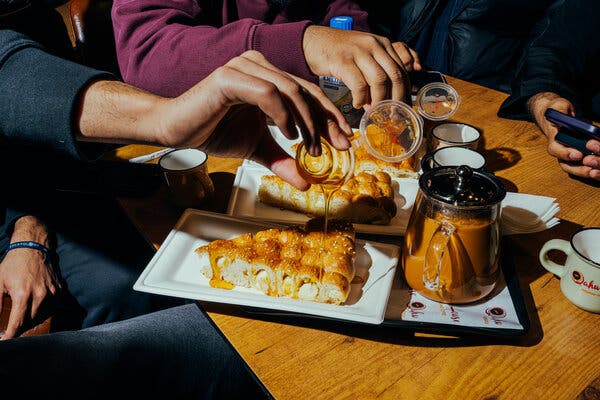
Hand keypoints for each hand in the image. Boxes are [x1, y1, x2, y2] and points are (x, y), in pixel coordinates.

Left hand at [0, 216, 60, 339]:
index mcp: (23, 294)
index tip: (5, 342)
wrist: (34, 247)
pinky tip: (36, 310)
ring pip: (42, 317)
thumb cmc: (14, 264)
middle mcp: (41, 295)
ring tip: (22, 320)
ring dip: (32, 322)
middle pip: (30, 323)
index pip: (17, 324)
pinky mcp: (60, 290)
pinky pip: (52, 309)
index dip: (10, 336)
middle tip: (11, 330)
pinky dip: (43, 313)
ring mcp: (53, 293)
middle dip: (19, 329)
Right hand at [154, 51, 352, 189]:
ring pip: (290, 90)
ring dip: (306, 121)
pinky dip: (283, 115)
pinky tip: (289, 135)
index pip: (307, 94)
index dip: (329, 116)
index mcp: (268, 77)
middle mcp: (260, 66)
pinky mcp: (231, 76)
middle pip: (305, 90)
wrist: (178, 130)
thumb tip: (305, 184)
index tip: (344, 140)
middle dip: (325, 120)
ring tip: (309, 148)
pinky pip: (268, 92)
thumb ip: (282, 160)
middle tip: (339, 146)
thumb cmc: (215, 132)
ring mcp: (245, 67)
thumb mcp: (259, 149)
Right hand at [302, 26, 420, 107]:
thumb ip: (380, 68)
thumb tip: (393, 96)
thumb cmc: (340, 53)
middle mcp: (373, 45)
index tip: (402, 105)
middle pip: (395, 75)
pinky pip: (359, 84)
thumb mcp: (365, 54)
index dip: (406, 89)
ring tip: (373, 110)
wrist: (313, 42)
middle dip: (396, 98)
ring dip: (378, 100)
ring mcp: (358, 51)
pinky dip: (360, 98)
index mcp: (382, 44)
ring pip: (379, 80)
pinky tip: (357, 104)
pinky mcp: (343, 60)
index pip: (403, 68)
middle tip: (391, 114)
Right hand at [528, 92, 599, 180]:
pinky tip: (599, 170)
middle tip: (591, 166)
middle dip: (578, 168)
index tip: (578, 154)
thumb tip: (570, 118)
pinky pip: (584, 165)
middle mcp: (560, 149)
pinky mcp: (579, 154)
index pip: (555, 149)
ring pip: (575, 168)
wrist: (558, 113)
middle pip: (565, 164)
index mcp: (553, 137)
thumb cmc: (558, 109)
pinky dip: (592, 168)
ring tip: (596, 172)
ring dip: (585, 171)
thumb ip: (562, 111)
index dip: (565, 153)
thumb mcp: (559, 106)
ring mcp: (569, 153)